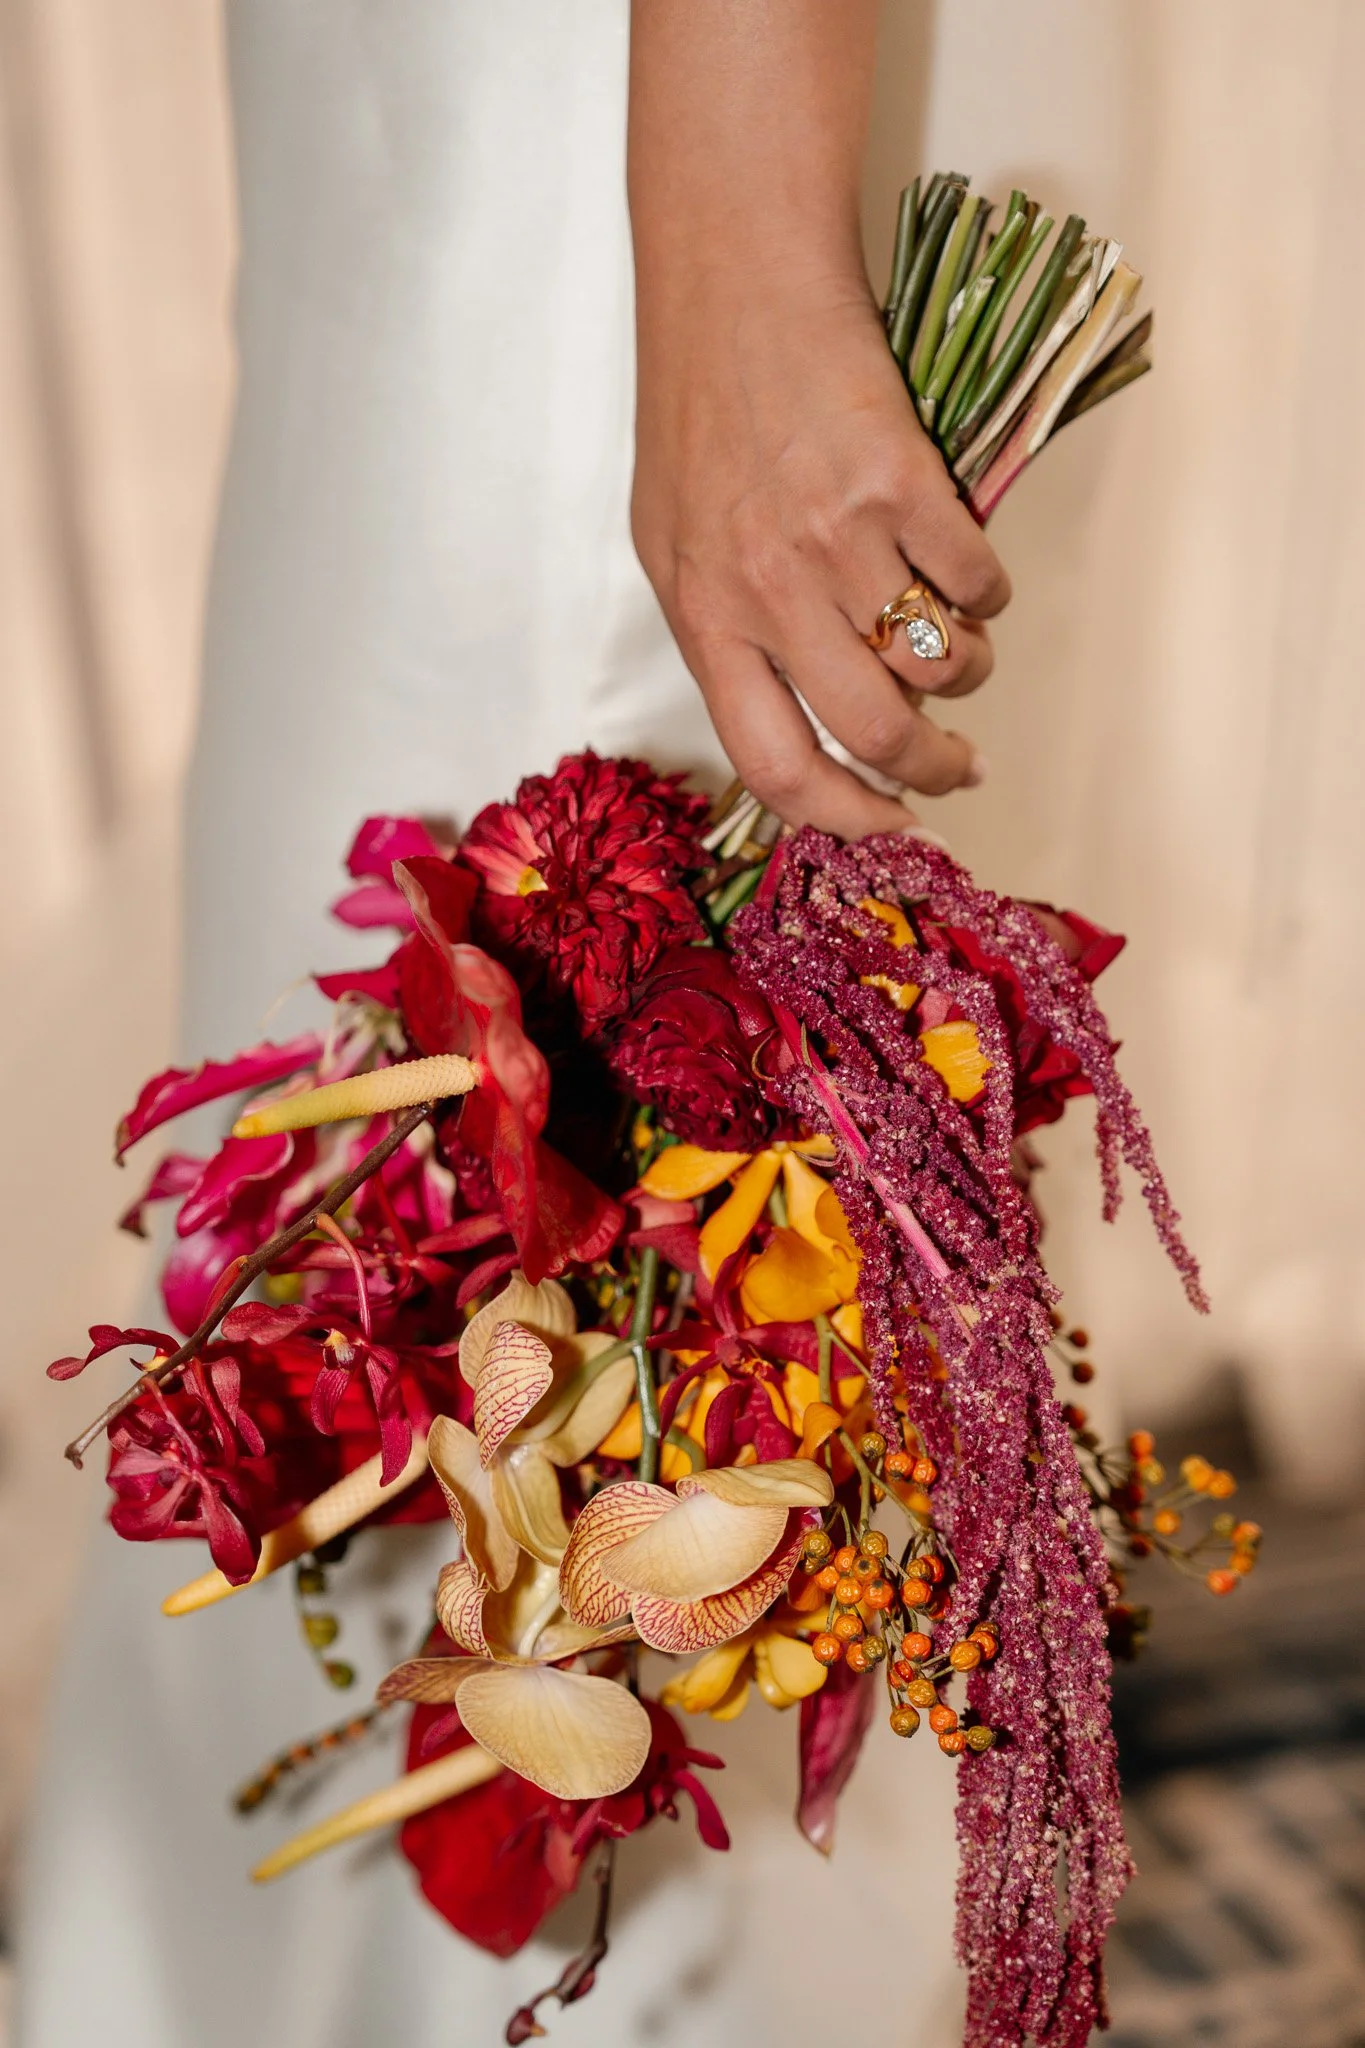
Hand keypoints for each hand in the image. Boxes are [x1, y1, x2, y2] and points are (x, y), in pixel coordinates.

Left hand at [632, 263, 1009, 836]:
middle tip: (959, 765)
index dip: (845, 820)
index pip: (775, 767)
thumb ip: (730, 632)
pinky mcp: (902, 481)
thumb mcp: (675, 540)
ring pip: (938, 662)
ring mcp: (835, 539)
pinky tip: (970, 571)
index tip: (893, 832)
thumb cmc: (701, 408)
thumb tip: (803, 723)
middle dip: (934, 769)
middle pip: (875, 734)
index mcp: (702, 618)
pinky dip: (988, 594)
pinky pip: (976, 582)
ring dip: (965, 671)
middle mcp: (766, 592)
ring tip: (959, 646)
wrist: (736, 277)